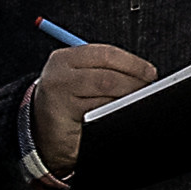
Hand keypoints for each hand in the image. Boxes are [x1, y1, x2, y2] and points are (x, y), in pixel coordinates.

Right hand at [23, 44, 154, 181]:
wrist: (41, 135)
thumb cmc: (66, 105)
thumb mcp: (79, 79)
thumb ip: (103, 71)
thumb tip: (142, 73)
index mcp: (65, 59)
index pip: (106, 54)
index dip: (133, 63)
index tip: (149, 73)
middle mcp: (59, 74)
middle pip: (108, 76)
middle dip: (134, 83)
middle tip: (147, 90)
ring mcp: (59, 96)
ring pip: (106, 95)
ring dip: (125, 100)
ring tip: (134, 103)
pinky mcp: (64, 116)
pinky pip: (99, 113)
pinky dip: (112, 114)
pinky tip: (116, 116)